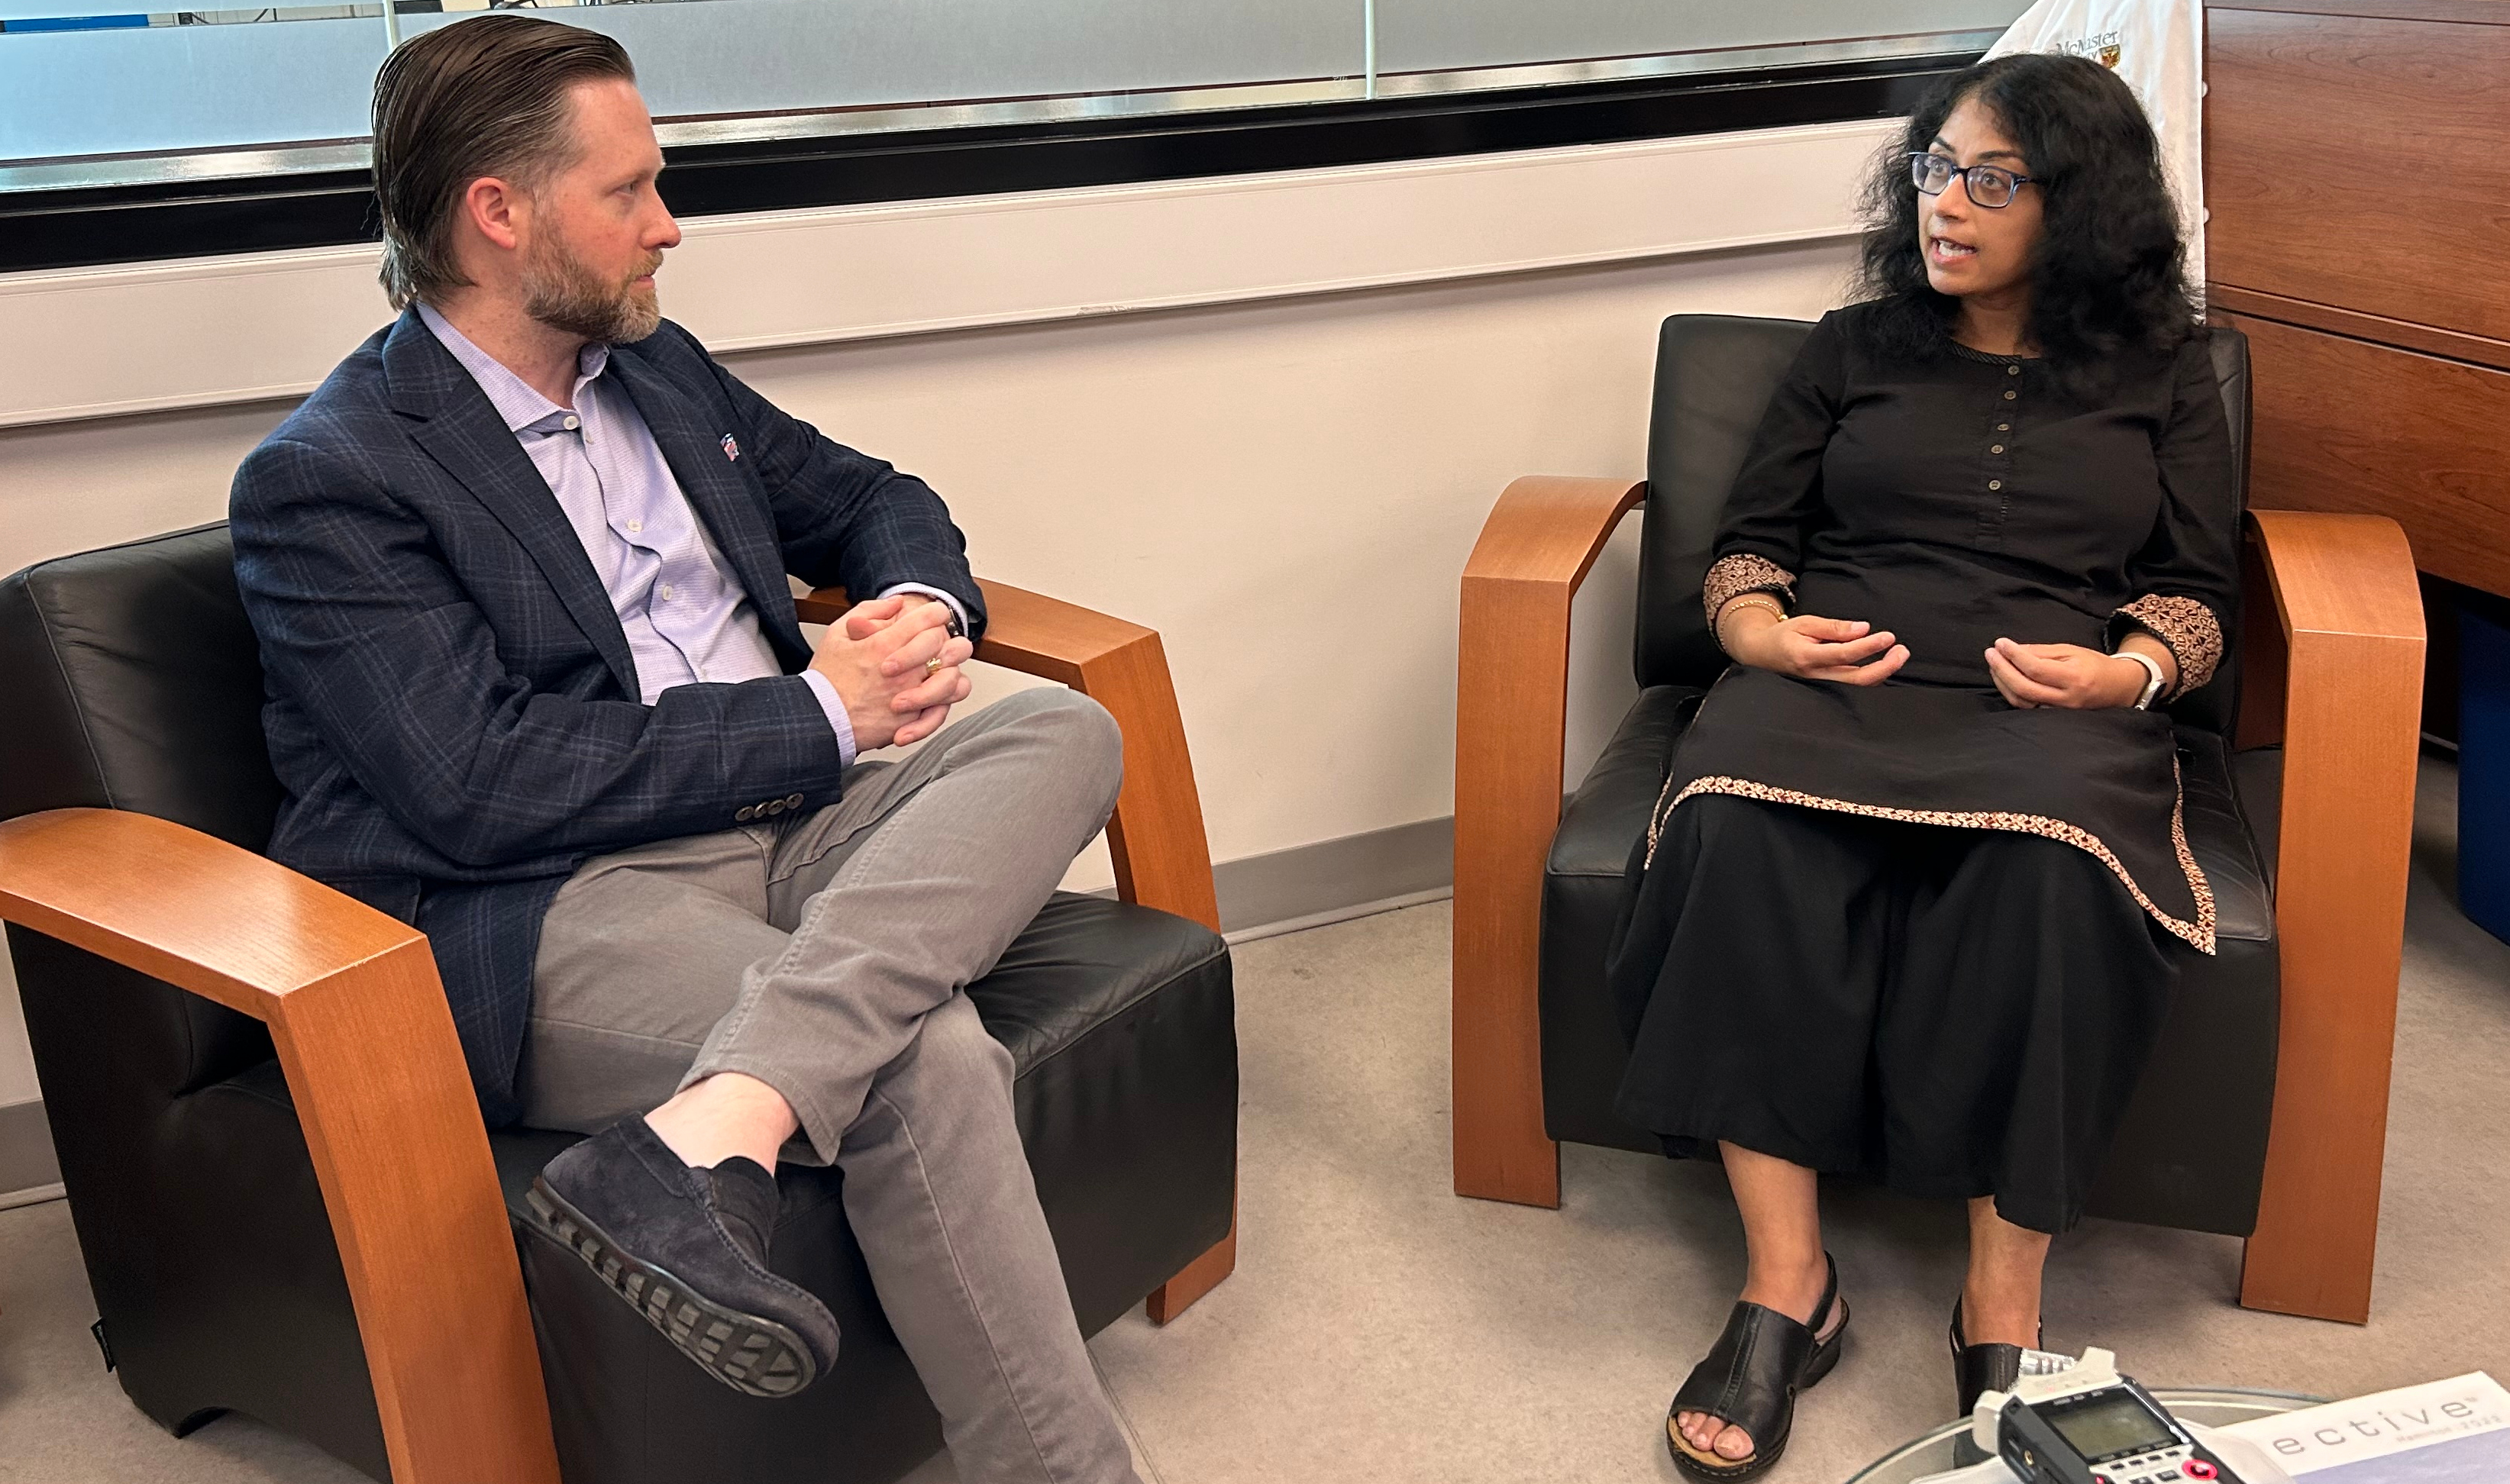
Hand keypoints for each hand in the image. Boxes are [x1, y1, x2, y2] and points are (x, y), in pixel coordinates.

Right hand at [807, 596, 973, 749]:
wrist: (819, 719)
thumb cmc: (827, 678)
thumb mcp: (837, 633)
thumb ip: (868, 612)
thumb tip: (897, 603)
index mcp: (887, 644)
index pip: (932, 617)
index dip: (936, 613)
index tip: (932, 617)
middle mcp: (906, 670)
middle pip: (952, 646)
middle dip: (948, 641)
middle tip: (937, 644)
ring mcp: (912, 696)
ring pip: (954, 679)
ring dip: (949, 672)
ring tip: (934, 673)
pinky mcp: (912, 720)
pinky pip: (941, 711)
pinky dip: (940, 705)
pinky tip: (929, 701)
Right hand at [1722, 605, 1908, 685]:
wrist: (1761, 653)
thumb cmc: (1783, 636)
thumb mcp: (1805, 623)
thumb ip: (1834, 628)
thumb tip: (1863, 629)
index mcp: (1807, 656)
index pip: (1843, 654)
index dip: (1867, 647)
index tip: (1887, 637)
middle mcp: (1816, 674)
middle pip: (1857, 678)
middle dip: (1884, 667)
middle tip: (1901, 650)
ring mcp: (1823, 682)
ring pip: (1858, 683)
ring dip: (1882, 670)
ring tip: (1898, 653)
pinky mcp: (1828, 683)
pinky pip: (1854, 681)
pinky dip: (1873, 672)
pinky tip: (1883, 660)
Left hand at [1983, 638, 2149, 709]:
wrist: (2118, 688)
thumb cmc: (2093, 665)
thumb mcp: (2071, 651)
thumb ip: (2040, 652)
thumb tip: (2011, 650)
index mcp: (2074, 678)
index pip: (2035, 669)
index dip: (2014, 655)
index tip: (2000, 643)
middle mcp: (2067, 699)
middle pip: (2024, 687)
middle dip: (2002, 670)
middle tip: (1990, 653)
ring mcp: (2059, 712)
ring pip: (2021, 701)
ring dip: (2002, 682)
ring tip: (1994, 664)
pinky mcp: (2053, 718)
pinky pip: (2026, 707)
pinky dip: (2011, 692)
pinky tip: (2004, 679)